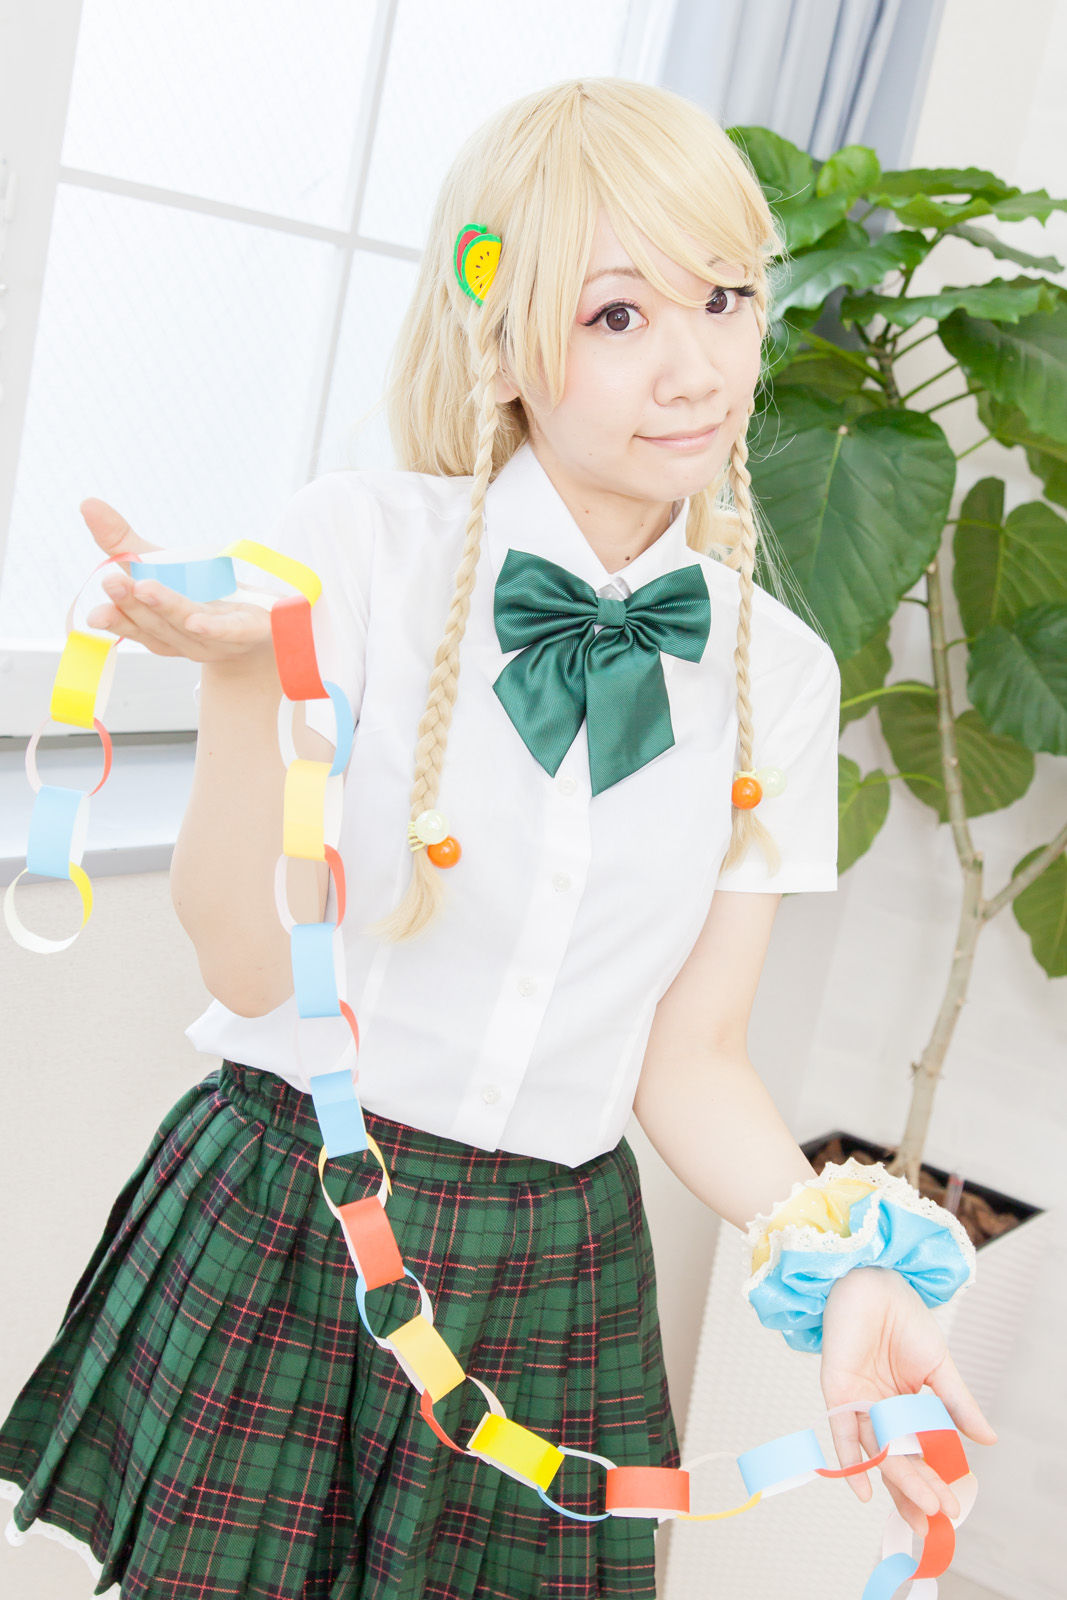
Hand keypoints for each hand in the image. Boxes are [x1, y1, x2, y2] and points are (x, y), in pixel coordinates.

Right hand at [80, 497, 275, 667]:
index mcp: (159, 629)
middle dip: (134, 605)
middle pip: (157, 624)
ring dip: (166, 608)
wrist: (263, 619)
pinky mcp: (250, 631)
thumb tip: (86, 502)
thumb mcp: (162, 564)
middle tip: (113, 582)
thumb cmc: (203, 593)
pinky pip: (231, 631)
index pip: (133, 627)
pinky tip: (198, 621)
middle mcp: (184, 639)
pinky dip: (214, 627)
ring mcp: (217, 640)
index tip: (94, 614)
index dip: (115, 620)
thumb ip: (122, 541)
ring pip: (188, 625)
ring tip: (145, 588)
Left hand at [820, 1265, 995, 1539]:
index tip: (951, 1506)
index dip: (933, 1479)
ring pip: (878, 1449)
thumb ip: (956, 1405)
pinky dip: (850, 1460)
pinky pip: (841, 1431)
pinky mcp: (837, 1390)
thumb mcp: (938, 1367)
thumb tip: (988, 1441)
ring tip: (921, 1505)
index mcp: (904, 1405)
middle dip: (919, 1488)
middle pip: (898, 1457)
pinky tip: (864, 1491)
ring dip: (898, 1479)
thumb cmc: (904, 1317)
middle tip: (938, 1515)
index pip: (919, 1451)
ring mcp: (858, 1402)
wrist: (873, 1280)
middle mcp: (879, 1409)